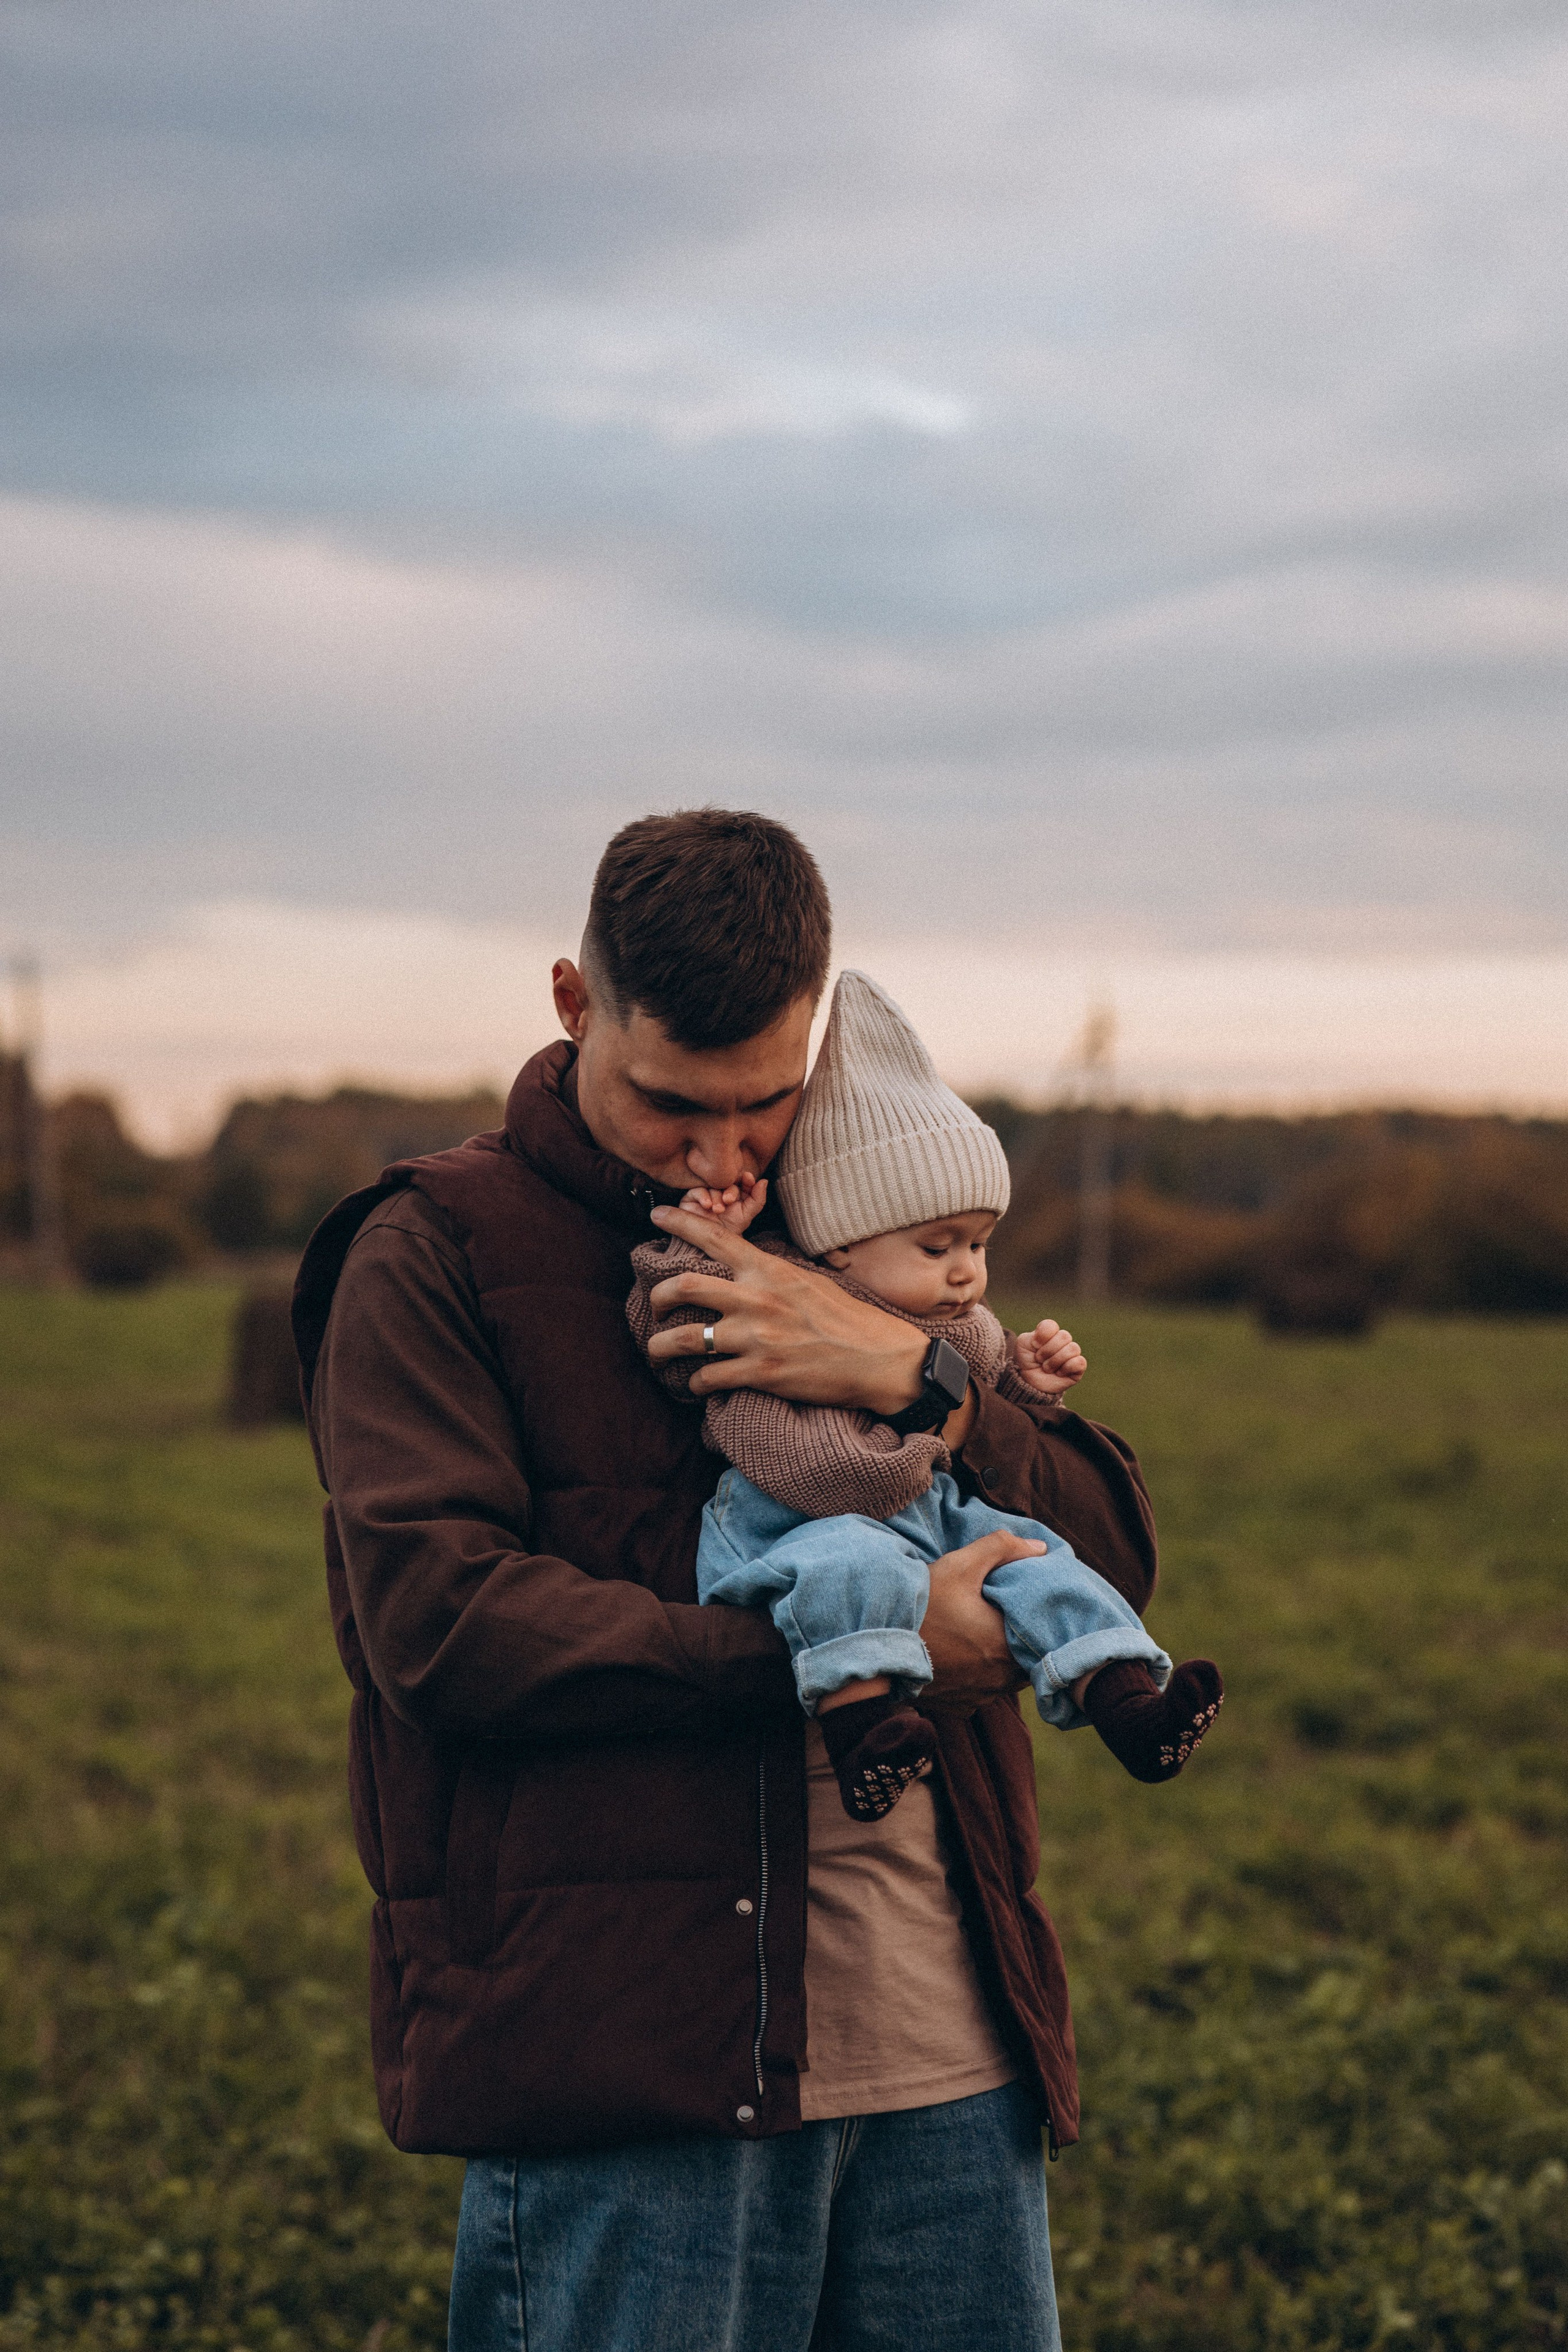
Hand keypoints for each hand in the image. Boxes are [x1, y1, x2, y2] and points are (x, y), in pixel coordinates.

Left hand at [646, 1205, 927, 1410]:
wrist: (880, 1359)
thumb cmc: (849, 1319)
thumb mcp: (809, 1281)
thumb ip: (771, 1274)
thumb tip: (743, 1268)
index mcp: (770, 1271)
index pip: (715, 1237)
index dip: (680, 1222)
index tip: (657, 1215)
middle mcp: (757, 1299)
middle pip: (684, 1286)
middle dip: (658, 1296)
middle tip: (654, 1305)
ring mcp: (757, 1337)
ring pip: (685, 1338)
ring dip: (660, 1346)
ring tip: (657, 1351)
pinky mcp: (762, 1373)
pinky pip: (708, 1377)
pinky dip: (695, 1382)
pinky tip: (698, 1383)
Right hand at [677, 1172, 768, 1233]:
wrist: (712, 1244)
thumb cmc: (730, 1229)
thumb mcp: (747, 1214)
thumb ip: (757, 1199)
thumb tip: (764, 1181)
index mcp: (734, 1192)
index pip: (740, 1180)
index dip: (745, 1179)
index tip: (748, 1178)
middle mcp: (719, 1190)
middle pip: (726, 1181)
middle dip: (730, 1190)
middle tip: (729, 1201)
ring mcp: (705, 1193)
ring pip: (712, 1186)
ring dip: (716, 1197)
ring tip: (718, 1210)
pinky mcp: (690, 1198)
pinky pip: (696, 1191)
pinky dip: (703, 1196)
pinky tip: (707, 1205)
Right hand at [920, 1531, 1040, 1712]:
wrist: (877, 1643)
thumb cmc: (922, 1603)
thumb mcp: (961, 1565)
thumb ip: (1002, 1549)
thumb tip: (1039, 1547)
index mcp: (1005, 1648)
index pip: (1041, 1639)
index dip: (1035, 1623)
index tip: (1022, 1607)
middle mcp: (998, 1680)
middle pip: (1026, 1661)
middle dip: (1020, 1642)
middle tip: (1005, 1619)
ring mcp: (979, 1697)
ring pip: (1006, 1679)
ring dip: (1001, 1661)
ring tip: (986, 1636)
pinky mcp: (959, 1707)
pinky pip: (982, 1692)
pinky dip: (979, 1677)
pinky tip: (964, 1657)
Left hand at [1012, 1318, 1086, 1398]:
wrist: (1029, 1384)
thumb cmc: (1026, 1362)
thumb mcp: (1022, 1345)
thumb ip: (1031, 1336)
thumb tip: (1049, 1339)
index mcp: (1049, 1333)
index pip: (1051, 1325)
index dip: (1042, 1335)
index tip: (1035, 1345)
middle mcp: (1062, 1341)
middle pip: (1064, 1336)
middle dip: (1048, 1350)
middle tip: (1040, 1359)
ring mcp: (1071, 1354)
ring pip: (1073, 1348)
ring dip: (1055, 1361)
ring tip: (1046, 1368)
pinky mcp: (1078, 1368)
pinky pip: (1080, 1362)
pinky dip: (1066, 1368)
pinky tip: (1059, 1373)